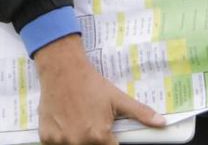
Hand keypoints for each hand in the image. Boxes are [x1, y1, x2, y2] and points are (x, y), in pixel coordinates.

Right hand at [33, 34, 165, 144]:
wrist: (62, 71)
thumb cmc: (91, 84)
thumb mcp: (118, 98)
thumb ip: (140, 113)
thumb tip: (161, 122)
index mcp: (99, 135)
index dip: (112, 142)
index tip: (110, 135)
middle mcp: (79, 142)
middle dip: (96, 138)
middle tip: (92, 121)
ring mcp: (60, 142)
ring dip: (79, 138)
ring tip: (80, 120)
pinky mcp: (46, 138)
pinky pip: (57, 144)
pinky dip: (62, 137)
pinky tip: (67, 121)